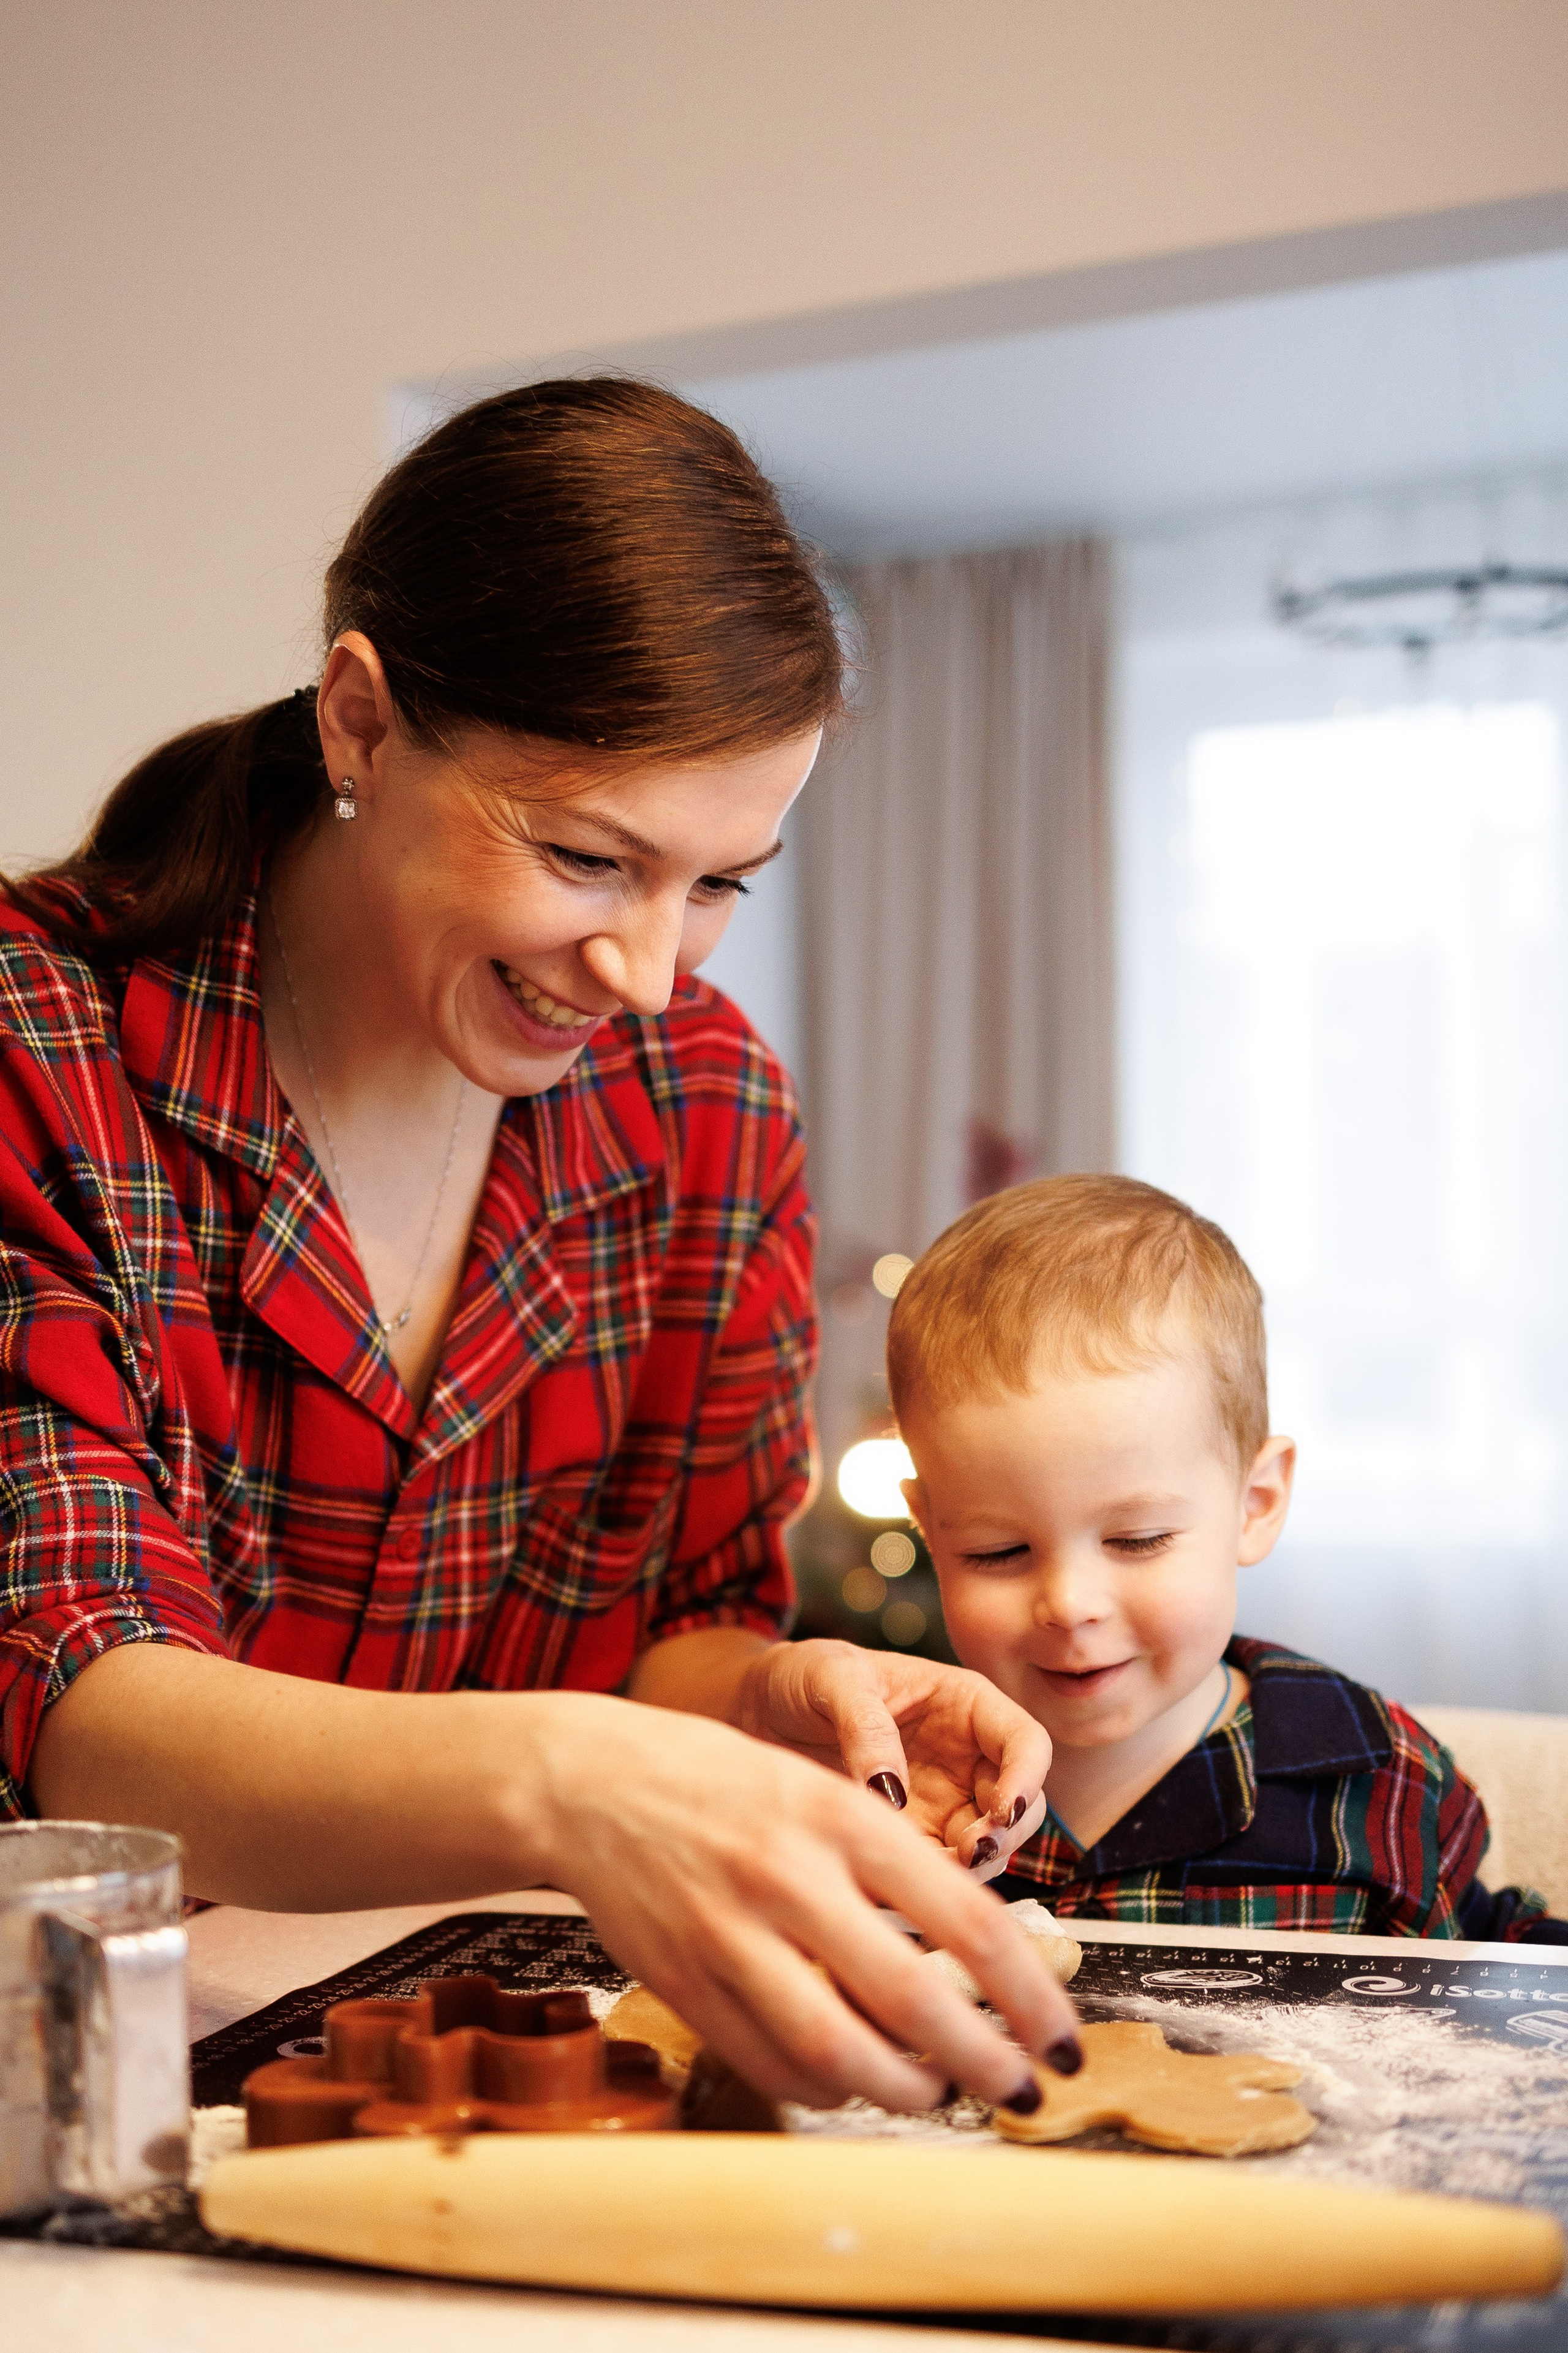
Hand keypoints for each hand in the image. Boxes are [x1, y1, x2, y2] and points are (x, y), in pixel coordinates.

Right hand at [539, 1692, 1080, 2111]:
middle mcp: (791, 1876)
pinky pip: (772, 2062)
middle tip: (1019, 2089)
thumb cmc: (720, 1783)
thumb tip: (972, 1960)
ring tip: (936, 2092)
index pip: (968, 1922)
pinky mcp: (685, 1982)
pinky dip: (825, 2088)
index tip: (1060, 2036)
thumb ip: (891, 1867)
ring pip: (839, 2049)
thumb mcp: (822, 1790)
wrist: (592, 1782)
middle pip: (913, 2000)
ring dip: (904, 2089)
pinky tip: (851, 2079)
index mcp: (843, 1818)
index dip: (1030, 1994)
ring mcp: (731, 1934)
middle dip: (985, 2062)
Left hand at [734, 1638, 1049, 1879]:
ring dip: (971, 1870)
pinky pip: (938, 1875)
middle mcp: (967, 1760)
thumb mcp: (831, 1677)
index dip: (1027, 1777)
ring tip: (931, 1876)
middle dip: (1004, 1835)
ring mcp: (942, 1806)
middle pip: (1021, 1807)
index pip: (1026, 1742)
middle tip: (968, 1855)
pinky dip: (930, 1889)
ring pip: (987, 1849)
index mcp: (965, 1705)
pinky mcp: (911, 1844)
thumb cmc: (801, 1676)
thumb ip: (866, 1724)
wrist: (753, 1715)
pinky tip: (898, 1891)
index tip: (1002, 1810)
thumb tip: (892, 1790)